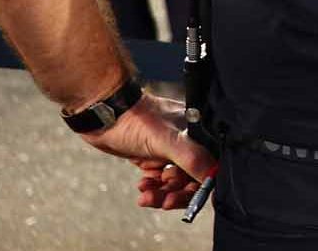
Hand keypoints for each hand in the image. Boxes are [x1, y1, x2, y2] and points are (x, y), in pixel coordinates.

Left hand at [81, 95, 215, 209]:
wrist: (105, 115)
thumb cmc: (137, 120)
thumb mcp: (167, 140)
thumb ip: (192, 158)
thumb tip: (212, 178)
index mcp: (200, 136)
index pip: (210, 166)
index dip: (201, 185)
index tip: (188, 199)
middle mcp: (189, 144)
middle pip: (193, 178)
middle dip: (178, 193)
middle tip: (165, 202)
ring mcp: (171, 152)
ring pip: (174, 183)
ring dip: (163, 193)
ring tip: (147, 197)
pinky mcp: (155, 159)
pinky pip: (160, 181)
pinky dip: (153, 188)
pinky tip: (143, 187)